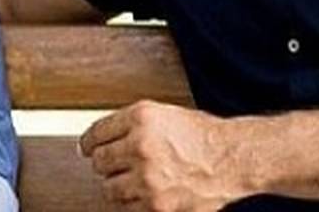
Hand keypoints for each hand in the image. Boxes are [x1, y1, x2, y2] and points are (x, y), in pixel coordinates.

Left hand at [79, 100, 241, 210]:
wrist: (233, 160)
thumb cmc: (205, 137)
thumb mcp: (165, 115)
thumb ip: (134, 125)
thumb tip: (105, 137)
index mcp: (141, 118)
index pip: (96, 132)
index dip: (89, 142)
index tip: (86, 147)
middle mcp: (140, 146)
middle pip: (99, 161)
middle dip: (104, 163)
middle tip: (112, 165)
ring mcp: (147, 178)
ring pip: (108, 187)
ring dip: (117, 185)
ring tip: (132, 180)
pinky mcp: (155, 205)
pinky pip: (126, 208)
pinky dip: (131, 203)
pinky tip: (142, 194)